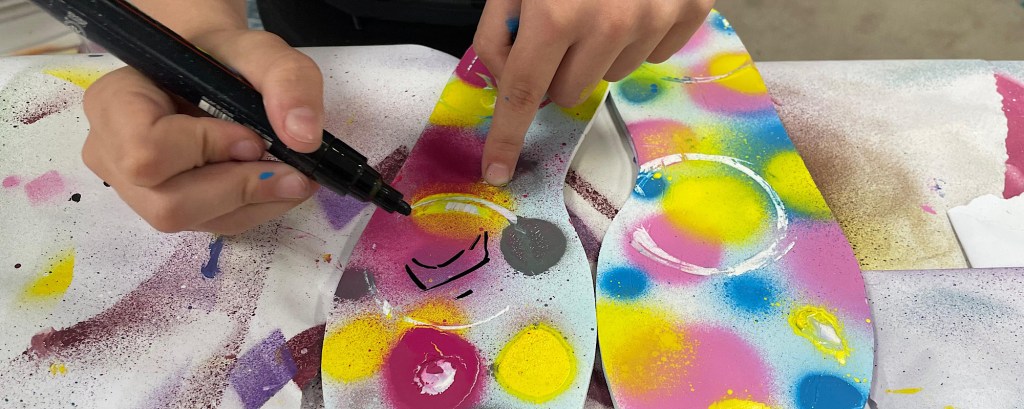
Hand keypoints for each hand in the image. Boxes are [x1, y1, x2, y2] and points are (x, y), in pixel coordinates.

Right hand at [82, 29, 325, 234]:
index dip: (206, 152)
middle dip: (238, 189)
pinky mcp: (166, 206)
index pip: (146, 153)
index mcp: (115, 103)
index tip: (252, 137)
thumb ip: (286, 80)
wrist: (213, 69)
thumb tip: (303, 138)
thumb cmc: (224, 57)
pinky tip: (275, 184)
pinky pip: (210, 226)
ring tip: (289, 175)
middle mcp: (111, 152)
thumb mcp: (260, 51)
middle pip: (166, 205)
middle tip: (288, 168)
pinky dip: (253, 209)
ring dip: (252, 203)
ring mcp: (134, 188)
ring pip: (190, 223)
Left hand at [473, 0, 714, 184]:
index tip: (496, 169)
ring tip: (598, 6)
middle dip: (554, 70)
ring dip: (596, 54)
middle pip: (566, 93)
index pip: (520, 94)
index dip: (505, 136)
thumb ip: (498, 29)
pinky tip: (633, 3)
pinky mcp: (688, 14)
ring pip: (609, 77)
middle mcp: (607, 26)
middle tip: (557, 30)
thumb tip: (503, 80)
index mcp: (555, 14)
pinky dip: (636, 39)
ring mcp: (654, 22)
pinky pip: (652, 56)